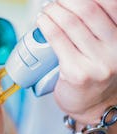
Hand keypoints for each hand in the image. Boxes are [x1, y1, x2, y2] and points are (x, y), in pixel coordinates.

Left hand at [37, 0, 116, 124]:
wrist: (92, 105)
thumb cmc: (95, 75)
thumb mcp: (105, 49)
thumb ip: (97, 28)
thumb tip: (70, 6)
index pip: (110, 4)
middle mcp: (115, 50)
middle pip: (88, 10)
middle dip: (66, 1)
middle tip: (55, 3)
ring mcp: (98, 62)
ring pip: (71, 23)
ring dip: (53, 10)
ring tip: (47, 10)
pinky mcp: (77, 72)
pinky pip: (58, 39)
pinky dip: (47, 25)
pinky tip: (42, 21)